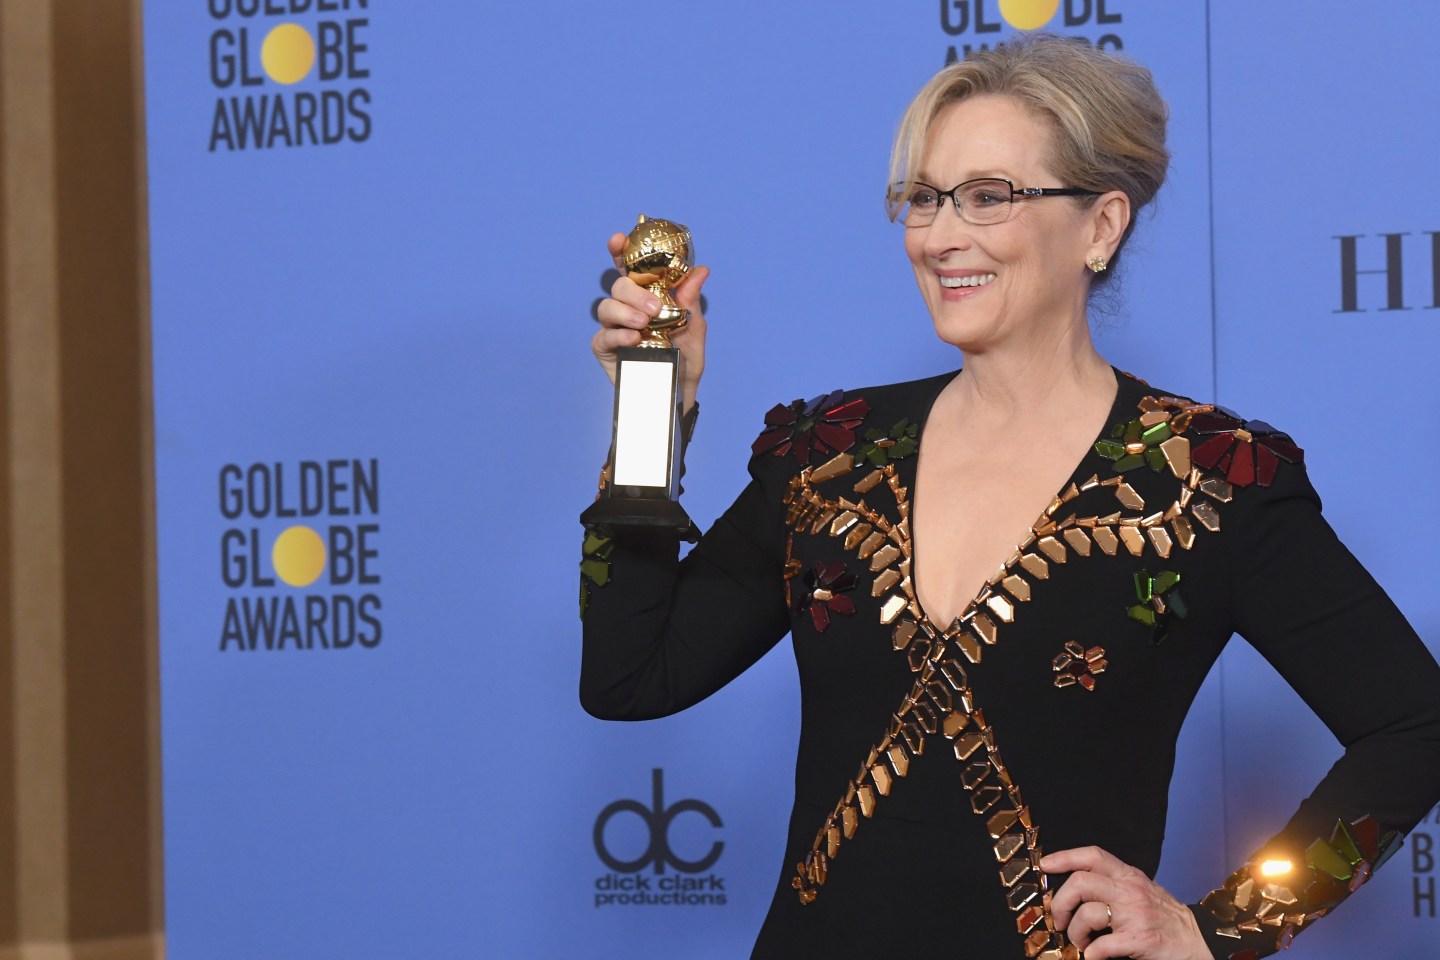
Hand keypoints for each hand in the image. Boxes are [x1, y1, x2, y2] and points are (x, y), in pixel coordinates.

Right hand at [591, 232, 709, 413]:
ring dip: (625, 311)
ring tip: (644, 324)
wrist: (679, 392)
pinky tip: (633, 338)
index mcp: (647, 295)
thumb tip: (701, 270)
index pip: (630, 267)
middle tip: (654, 308)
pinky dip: (618, 334)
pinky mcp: (605, 348)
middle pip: (618, 285)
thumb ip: (691, 300)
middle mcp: (627, 307)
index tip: (618, 240)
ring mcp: (613, 327)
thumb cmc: (686, 358)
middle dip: (633, 292)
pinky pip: (604, 335)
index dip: (621, 250)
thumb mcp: (694, 328)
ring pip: (606, 307)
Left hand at [1041, 846, 1209, 959]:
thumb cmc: (1165, 918)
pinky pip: (1102, 947)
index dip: (1065, 857)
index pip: (1093, 856)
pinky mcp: (1140, 940)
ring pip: (1087, 915)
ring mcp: (1135, 915)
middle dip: (1060, 903)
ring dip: (1075, 933)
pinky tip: (1094, 956)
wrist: (1199, 942)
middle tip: (1059, 919)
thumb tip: (1076, 885)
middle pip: (1080, 884)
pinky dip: (1091, 955)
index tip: (1045, 866)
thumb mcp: (1141, 890)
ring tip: (1081, 942)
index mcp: (1130, 876)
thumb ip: (1114, 884)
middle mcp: (1131, 891)